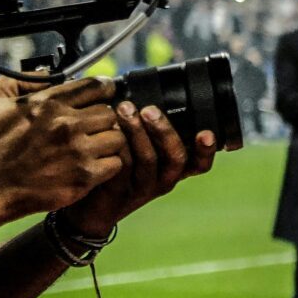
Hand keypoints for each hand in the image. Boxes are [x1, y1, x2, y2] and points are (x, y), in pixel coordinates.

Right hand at [0, 78, 129, 221]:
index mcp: (48, 104)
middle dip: (104, 118)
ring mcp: (77, 152)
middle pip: (110, 112)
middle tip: (94, 127)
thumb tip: (45, 73)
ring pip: (117, 137)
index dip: (104, 88)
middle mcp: (67, 125)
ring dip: (108, 141)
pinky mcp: (84, 177)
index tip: (105, 94)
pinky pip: (116, 163)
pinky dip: (109, 164)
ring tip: (95, 147)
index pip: (96, 86)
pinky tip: (94, 165)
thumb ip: (18, 80)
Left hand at [66, 100, 218, 234]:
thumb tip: (145, 90)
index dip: (206, 150)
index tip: (206, 133)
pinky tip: (109, 128)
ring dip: (137, 132)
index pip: (199, 163)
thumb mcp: (142, 151)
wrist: (91, 207)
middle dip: (164, 131)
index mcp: (173, 169)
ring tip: (124, 110)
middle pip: (175, 158)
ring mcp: (142, 188)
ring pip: (148, 160)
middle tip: (149, 110)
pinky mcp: (119, 192)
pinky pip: (121, 166)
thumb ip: (149, 130)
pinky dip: (116, 145)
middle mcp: (164, 180)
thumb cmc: (119, 169)